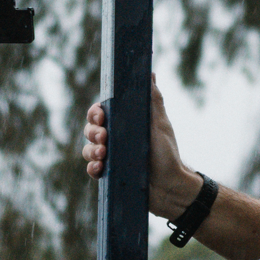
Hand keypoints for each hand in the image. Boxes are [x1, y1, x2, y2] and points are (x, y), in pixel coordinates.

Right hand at [81, 78, 201, 216]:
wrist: (171, 187)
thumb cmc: (167, 153)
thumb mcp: (160, 124)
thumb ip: (153, 99)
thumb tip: (150, 72)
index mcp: (124, 124)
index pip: (102, 112)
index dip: (96, 112)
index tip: (102, 115)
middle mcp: (115, 139)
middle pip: (91, 129)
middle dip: (93, 131)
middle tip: (103, 136)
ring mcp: (111, 157)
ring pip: (88, 149)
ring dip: (91, 149)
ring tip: (103, 153)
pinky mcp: (109, 175)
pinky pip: (92, 169)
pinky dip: (92, 167)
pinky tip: (100, 168)